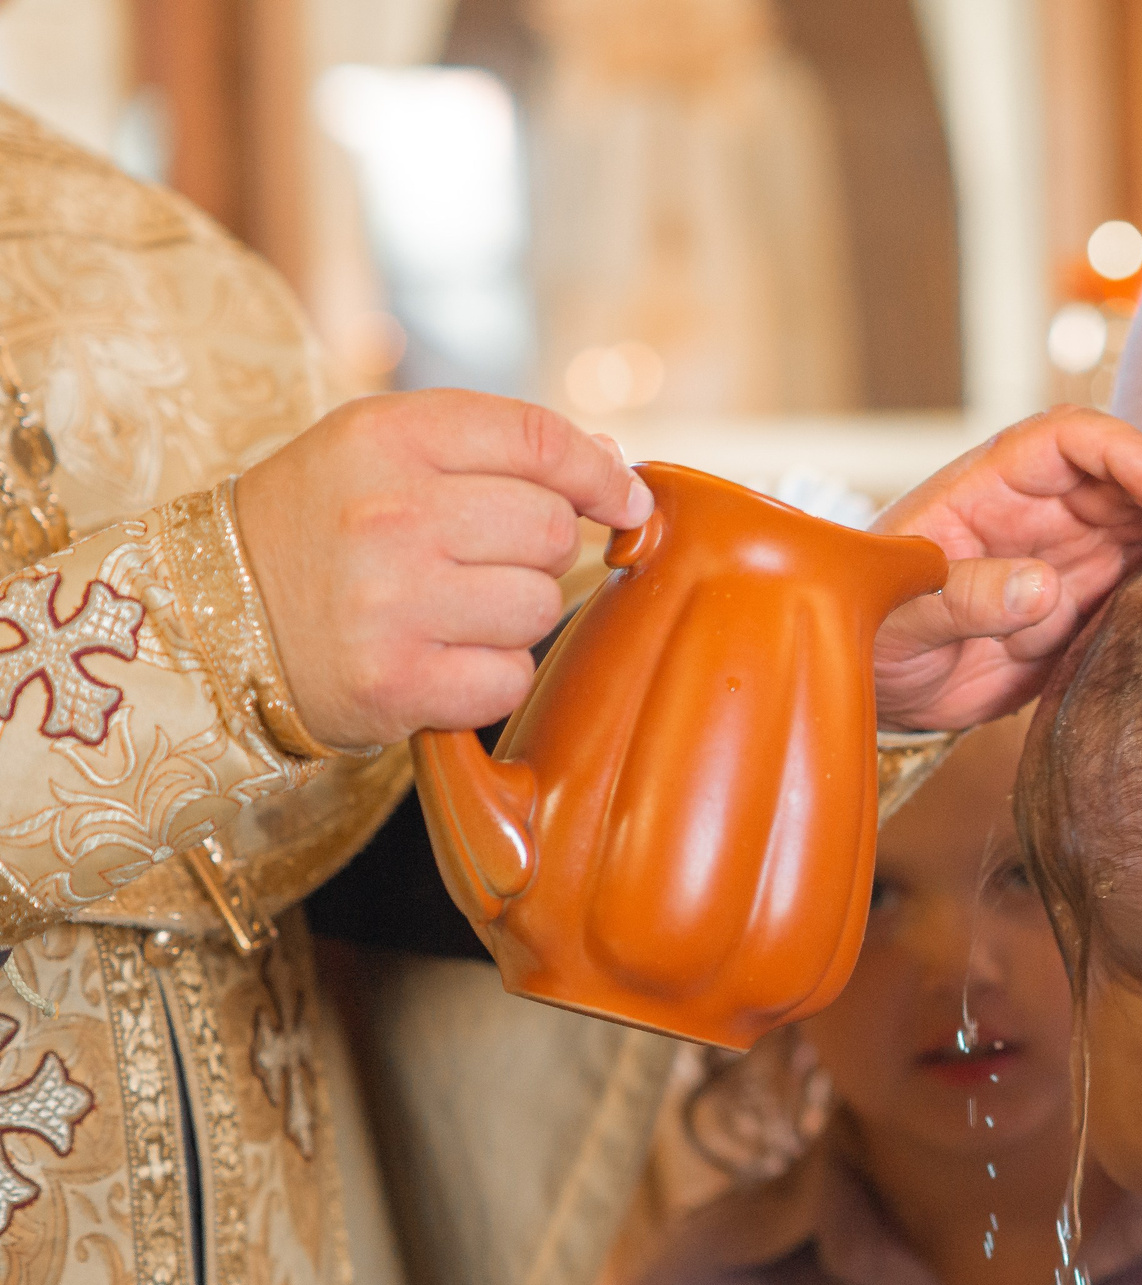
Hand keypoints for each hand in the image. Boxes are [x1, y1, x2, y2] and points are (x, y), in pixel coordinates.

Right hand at [234, 390, 651, 748]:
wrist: (210, 617)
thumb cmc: (321, 526)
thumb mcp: (381, 450)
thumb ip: (496, 446)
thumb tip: (611, 461)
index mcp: (387, 435)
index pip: (540, 438)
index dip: (601, 473)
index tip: (624, 499)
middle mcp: (389, 513)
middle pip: (553, 529)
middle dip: (537, 550)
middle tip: (477, 561)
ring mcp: (391, 602)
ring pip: (539, 606)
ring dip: (513, 615)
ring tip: (447, 610)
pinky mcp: (396, 683)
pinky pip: (510, 678)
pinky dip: (489, 676)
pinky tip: (438, 658)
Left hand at [870, 407, 1141, 729]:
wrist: (885, 683)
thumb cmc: (875, 634)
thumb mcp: (900, 620)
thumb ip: (964, 598)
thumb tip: (1043, 588)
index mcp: (992, 485)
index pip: (1073, 444)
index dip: (1130, 458)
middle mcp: (1045, 503)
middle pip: (1133, 470)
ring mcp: (1076, 544)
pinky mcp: (1096, 589)